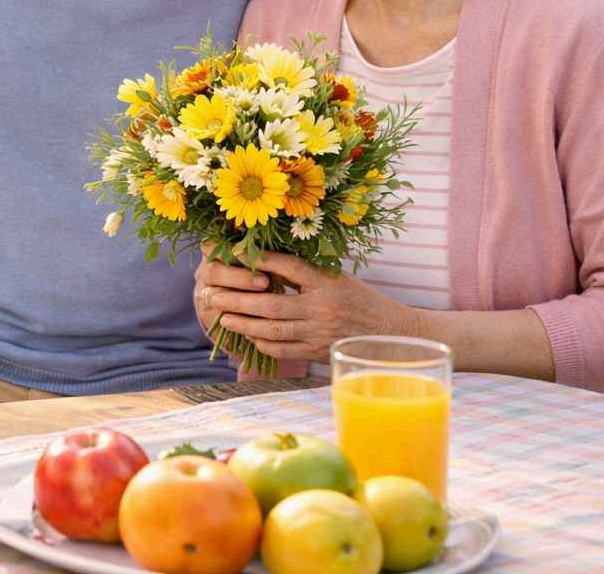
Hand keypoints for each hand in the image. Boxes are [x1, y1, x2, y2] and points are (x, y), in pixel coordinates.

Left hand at [194, 248, 414, 363]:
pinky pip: (282, 350)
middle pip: (271, 304)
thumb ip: (303, 271)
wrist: (389, 332)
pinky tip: (247, 336)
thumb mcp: (335, 276)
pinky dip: (261, 343)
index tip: (232, 252)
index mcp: (327, 281)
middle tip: (213, 295)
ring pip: (272, 330)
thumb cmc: (358, 298)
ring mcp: (320, 332)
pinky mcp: (318, 352)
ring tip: (222, 318)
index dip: (259, 259)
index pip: (288, 266)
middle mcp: (323, 307)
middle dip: (238, 300)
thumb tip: (262, 259)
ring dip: (243, 324)